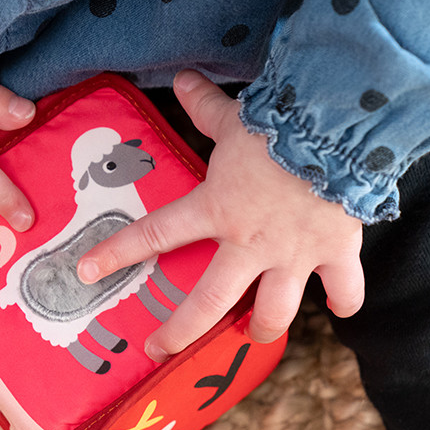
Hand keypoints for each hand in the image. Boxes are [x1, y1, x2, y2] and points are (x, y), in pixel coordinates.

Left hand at [77, 69, 364, 360]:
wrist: (343, 127)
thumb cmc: (282, 123)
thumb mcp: (236, 119)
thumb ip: (205, 108)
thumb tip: (182, 78)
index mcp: (216, 209)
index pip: (154, 235)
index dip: (116, 254)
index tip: (86, 272)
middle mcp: (249, 243)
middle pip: (206, 304)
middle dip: (179, 334)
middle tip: (159, 350)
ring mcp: (293, 255)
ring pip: (273, 312)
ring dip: (260, 329)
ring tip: (253, 335)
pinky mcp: (335, 253)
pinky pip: (343, 292)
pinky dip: (343, 302)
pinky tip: (337, 307)